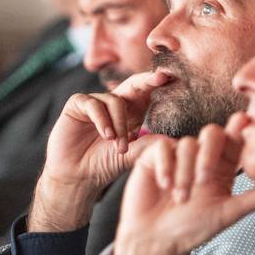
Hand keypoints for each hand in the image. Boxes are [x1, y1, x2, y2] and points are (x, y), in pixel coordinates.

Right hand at [27, 71, 171, 232]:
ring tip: (120, 147)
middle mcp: (115, 103)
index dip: (159, 84)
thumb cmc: (105, 165)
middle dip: (148, 81)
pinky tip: (107, 137)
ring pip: (115, 100)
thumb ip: (150, 143)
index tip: (174, 77)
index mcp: (132, 111)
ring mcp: (96, 101)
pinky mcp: (77, 104)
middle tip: (162, 78)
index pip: (147, 93)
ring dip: (120, 124)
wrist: (78, 177)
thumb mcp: (132, 154)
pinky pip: (94, 104)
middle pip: (134, 85)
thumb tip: (177, 140)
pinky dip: (103, 120)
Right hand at [111, 114, 254, 254]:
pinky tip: (165, 185)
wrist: (155, 241)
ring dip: (185, 173)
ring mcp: (178, 156)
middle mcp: (201, 157)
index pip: (234, 142)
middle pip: (212, 133)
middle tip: (204, 180)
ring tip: (180, 198)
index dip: (239, 130)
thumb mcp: (226, 215)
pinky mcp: (155, 157)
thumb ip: (252, 199)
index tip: (243, 122)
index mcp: (222, 168)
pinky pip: (163, 148)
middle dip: (209, 153)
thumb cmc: (191, 230)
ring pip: (187, 144)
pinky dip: (166, 166)